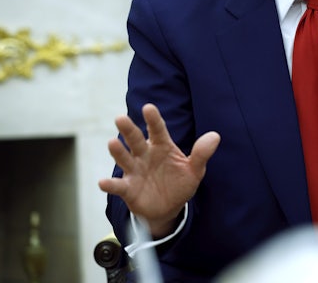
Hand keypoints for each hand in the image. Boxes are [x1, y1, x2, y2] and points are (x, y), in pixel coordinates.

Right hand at [98, 103, 220, 237]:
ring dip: (118, 151)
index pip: (157, 130)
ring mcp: (135, 170)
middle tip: (120, 118)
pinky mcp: (128, 188)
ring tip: (112, 143)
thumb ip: (201, 154)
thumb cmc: (180, 183)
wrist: (169, 208)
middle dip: (128, 129)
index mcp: (162, 146)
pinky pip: (118, 185)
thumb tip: (215, 136)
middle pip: (135, 140)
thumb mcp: (194, 170)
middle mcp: (145, 155)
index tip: (148, 108)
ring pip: (124, 158)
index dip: (153, 119)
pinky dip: (110, 184)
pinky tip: (103, 183)